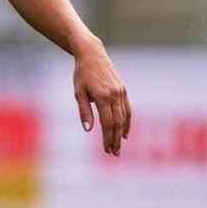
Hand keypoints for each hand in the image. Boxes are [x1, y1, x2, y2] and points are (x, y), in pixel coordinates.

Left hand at [72, 40, 130, 155]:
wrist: (92, 54)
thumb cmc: (81, 74)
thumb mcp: (78, 92)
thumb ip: (84, 111)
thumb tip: (88, 130)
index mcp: (102, 97)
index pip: (108, 123)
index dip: (108, 138)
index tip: (106, 149)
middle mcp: (114, 95)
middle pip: (118, 123)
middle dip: (116, 139)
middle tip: (114, 153)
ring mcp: (121, 92)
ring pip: (124, 117)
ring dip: (122, 133)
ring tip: (119, 146)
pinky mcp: (123, 89)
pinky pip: (127, 109)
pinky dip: (127, 121)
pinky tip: (125, 132)